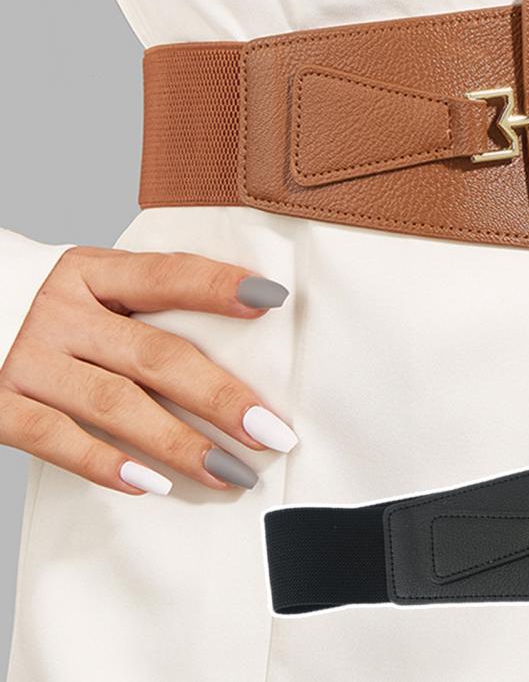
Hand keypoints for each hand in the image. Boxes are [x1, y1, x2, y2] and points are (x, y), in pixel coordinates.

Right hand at [0, 246, 296, 495]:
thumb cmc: (54, 308)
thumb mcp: (94, 285)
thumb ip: (149, 304)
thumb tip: (245, 327)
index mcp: (92, 273)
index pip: (166, 275)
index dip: (218, 285)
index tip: (272, 298)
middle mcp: (61, 312)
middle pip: (154, 356)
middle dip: (220, 397)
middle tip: (272, 432)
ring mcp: (28, 360)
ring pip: (116, 405)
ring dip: (179, 444)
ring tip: (231, 472)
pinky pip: (56, 440)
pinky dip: (106, 464)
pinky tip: (152, 484)